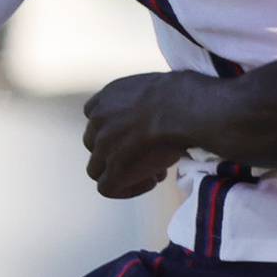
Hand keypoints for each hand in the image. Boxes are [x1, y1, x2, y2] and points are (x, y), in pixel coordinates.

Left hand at [83, 72, 192, 198]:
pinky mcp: (113, 169)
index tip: (137, 135)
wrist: (181, 110)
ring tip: (153, 171)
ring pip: (97, 168)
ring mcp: (102, 146)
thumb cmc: (179, 96)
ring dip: (121, 173)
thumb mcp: (151, 88)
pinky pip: (107, 188)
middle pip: (95, 144)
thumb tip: (155, 114)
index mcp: (107, 98)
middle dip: (118, 153)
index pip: (96, 118)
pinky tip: (151, 181)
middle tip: (147, 155)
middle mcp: (98, 120)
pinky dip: (128, 189)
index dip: (114, 131)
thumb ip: (141, 101)